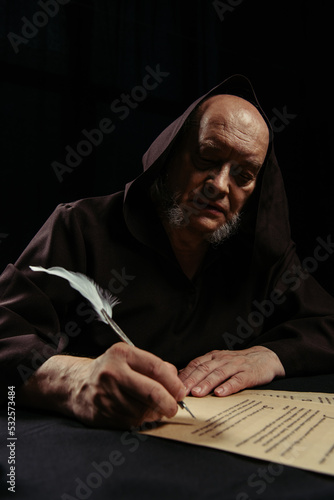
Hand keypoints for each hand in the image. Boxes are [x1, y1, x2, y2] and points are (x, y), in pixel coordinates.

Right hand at [71, 343, 185, 428]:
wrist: (76, 384)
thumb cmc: (109, 370)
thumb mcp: (129, 358)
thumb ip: (154, 366)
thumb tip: (176, 380)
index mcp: (121, 354)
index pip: (156, 367)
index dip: (173, 382)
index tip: (180, 391)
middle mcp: (112, 373)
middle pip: (151, 391)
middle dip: (168, 403)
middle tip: (174, 407)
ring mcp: (106, 395)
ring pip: (143, 410)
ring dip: (155, 414)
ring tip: (155, 410)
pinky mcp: (102, 414)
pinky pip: (131, 422)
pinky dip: (141, 421)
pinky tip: (141, 415)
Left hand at [178, 346, 284, 396]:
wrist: (265, 357)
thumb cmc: (238, 363)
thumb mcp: (218, 362)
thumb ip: (202, 368)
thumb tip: (180, 377)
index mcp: (213, 357)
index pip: (195, 364)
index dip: (184, 375)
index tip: (173, 386)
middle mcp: (222, 359)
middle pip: (204, 369)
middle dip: (191, 381)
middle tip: (180, 392)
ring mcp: (236, 366)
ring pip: (218, 374)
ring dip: (206, 384)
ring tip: (197, 393)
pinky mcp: (248, 374)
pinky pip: (237, 380)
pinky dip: (228, 386)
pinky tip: (221, 393)